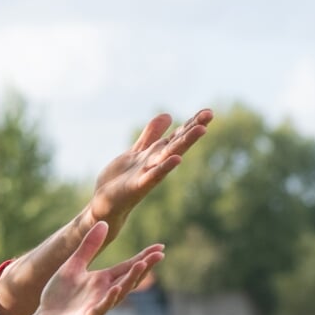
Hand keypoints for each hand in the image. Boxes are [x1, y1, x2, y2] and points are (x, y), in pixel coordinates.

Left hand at [32, 222, 162, 314]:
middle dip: (143, 267)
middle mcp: (104, 293)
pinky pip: (98, 310)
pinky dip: (107, 301)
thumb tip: (104, 222)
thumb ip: (88, 246)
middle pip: (128, 279)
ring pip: (117, 294)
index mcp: (102, 280)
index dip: (144, 258)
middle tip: (158, 255)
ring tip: (140, 266)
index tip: (160, 247)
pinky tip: (115, 290)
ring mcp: (95, 307)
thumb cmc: (60, 294)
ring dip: (129, 281)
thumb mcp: (73, 265)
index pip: (127, 267)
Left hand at [86, 109, 212, 241]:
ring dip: (185, 143)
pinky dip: (165, 167)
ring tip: (201, 130)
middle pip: (178, 142)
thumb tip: (168, 115)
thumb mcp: (137, 151)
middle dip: (193, 129)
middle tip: (209, 115)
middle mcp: (157, 162)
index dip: (191, 123)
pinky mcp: (138, 185)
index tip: (208, 112)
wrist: (104, 202)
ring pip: (169, 155)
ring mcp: (149, 173)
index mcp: (156, 153)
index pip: (177, 135)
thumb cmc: (121, 179)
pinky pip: (154, 175)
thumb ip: (151, 135)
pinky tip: (177, 159)